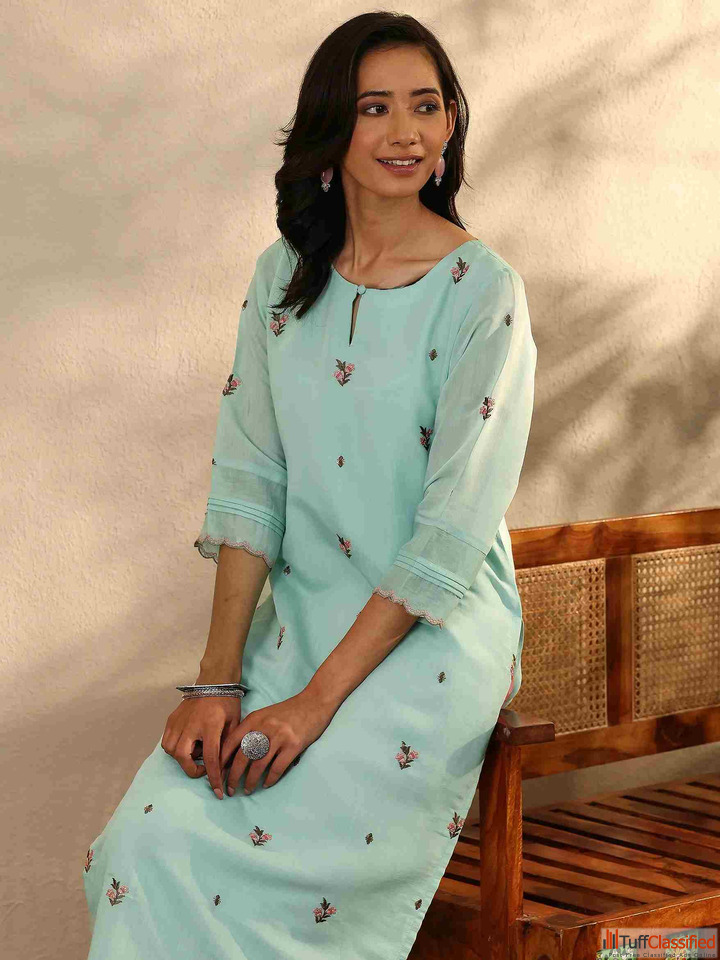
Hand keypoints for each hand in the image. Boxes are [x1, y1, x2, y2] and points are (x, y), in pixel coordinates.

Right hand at [161, 695, 243, 799]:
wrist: (214, 681)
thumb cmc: (227, 703)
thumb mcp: (234, 723)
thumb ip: (229, 746)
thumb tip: (225, 769)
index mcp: (210, 725)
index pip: (210, 758)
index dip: (215, 777)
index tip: (218, 792)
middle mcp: (191, 724)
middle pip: (183, 756)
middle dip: (193, 769)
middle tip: (204, 769)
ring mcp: (178, 721)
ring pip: (171, 750)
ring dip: (183, 759)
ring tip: (196, 754)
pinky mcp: (171, 719)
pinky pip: (167, 741)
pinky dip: (175, 749)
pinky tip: (187, 745)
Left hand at [220, 688, 336, 794]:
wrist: (314, 702)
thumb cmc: (288, 711)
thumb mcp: (265, 715)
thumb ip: (251, 730)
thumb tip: (234, 755)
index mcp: (254, 719)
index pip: (231, 742)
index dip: (221, 760)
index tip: (216, 774)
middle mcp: (264, 727)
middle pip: (242, 757)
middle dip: (233, 776)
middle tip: (229, 789)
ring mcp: (279, 736)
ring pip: (258, 766)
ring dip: (250, 781)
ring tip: (247, 790)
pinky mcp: (294, 745)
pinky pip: (277, 768)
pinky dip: (270, 779)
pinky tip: (266, 784)